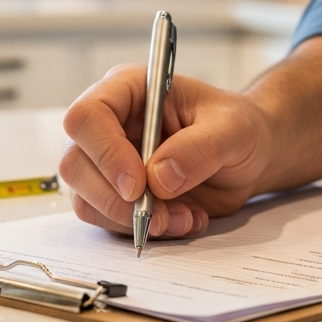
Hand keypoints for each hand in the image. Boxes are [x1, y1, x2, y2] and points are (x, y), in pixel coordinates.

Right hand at [60, 65, 272, 238]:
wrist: (248, 158)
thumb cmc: (238, 128)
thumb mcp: (234, 128)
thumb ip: (201, 147)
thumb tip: (159, 177)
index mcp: (128, 91)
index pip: (87, 116)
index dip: (105, 153)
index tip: (138, 185)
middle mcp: (108, 125)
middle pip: (74, 163)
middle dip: (114, 199)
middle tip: (159, 214)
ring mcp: (106, 163)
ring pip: (85, 199)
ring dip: (132, 220)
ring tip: (184, 217)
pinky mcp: (115, 195)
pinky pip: (107, 221)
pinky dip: (143, 231)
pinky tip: (182, 219)